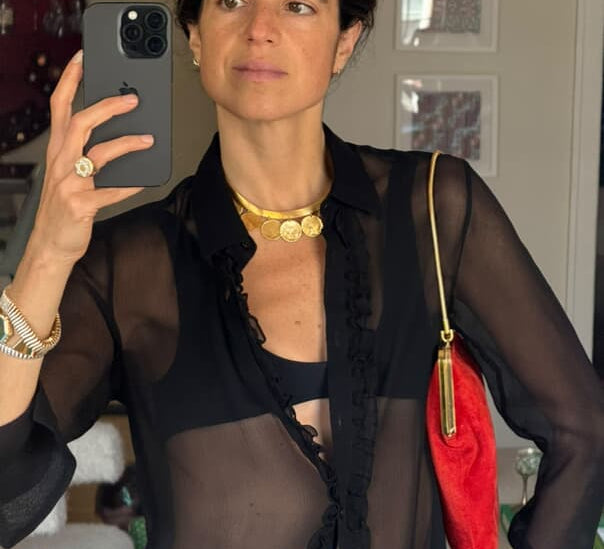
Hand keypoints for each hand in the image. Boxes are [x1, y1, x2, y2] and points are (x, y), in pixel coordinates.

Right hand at [28, 49, 154, 265]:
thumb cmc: (64, 208)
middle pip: (81, 123)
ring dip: (127, 144)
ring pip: (99, 154)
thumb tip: (120, 137)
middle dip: (107, 107)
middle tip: (132, 100)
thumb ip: (86, 155)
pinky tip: (144, 180)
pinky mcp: (81, 204)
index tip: (83, 60)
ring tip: (148, 140)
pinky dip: (130, 185)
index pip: (60, 108)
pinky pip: (111, 191)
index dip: (71, 81)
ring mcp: (69, 184)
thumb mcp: (68, 176)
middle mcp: (60, 163)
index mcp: (57, 152)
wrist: (51, 244)